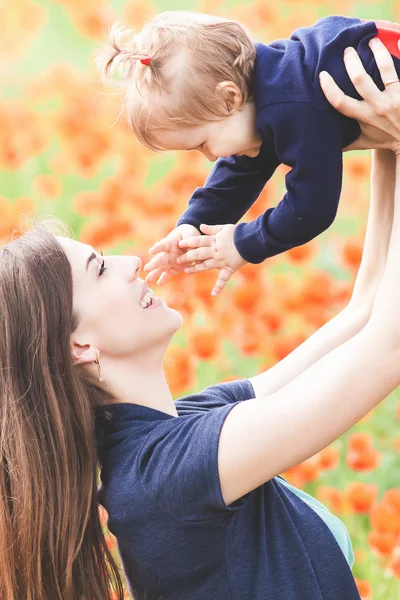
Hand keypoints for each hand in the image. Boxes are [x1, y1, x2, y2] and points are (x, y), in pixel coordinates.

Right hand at [144, 224, 200, 284]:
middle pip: (160, 259)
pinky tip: (159, 283)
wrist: (188, 239)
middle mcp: (168, 253)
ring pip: (161, 268)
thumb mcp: (190, 236)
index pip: (163, 245)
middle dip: (153, 264)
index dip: (157, 248)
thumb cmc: (188, 235)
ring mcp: (170, 261)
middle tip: (146, 269)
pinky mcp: (175, 268)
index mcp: (170, 242)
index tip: (151, 251)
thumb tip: (192, 252)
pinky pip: (168, 274)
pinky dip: (164, 278)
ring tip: (147, 280)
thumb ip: (191, 244)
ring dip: (154, 274)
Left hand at [177, 223, 246, 295]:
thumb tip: (200, 226)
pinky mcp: (229, 269)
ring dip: (195, 269)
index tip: (179, 244)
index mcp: (214, 241)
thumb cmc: (238, 233)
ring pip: (206, 266)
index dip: (187, 243)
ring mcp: (221, 262)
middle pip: (198, 254)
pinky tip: (213, 295)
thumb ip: (211, 229)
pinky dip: (219, 287)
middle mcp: (215, 252)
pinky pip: (223, 279)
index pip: (197, 241)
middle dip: (187, 257)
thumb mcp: (224, 228)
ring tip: (186, 271)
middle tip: (177, 260)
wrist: (251, 241)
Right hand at [319, 37, 399, 154]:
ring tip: (371, 39)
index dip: (329, 88)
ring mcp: (394, 98)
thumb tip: (324, 143)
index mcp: (363, 117)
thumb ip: (344, 141)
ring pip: (384, 68)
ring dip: (376, 50)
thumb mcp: (363, 142)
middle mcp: (377, 107)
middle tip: (347, 49)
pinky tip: (397, 40)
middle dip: (351, 61)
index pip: (340, 102)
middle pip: (359, 79)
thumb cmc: (385, 140)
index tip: (323, 74)